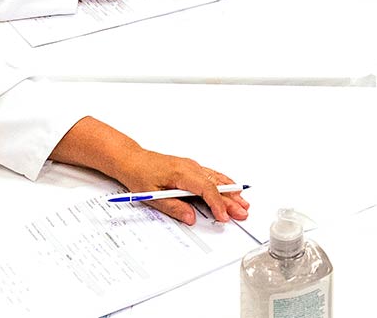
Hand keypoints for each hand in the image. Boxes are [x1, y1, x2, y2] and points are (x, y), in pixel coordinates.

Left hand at [111, 150, 251, 225]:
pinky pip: (212, 175)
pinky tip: (232, 188)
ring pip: (217, 179)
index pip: (206, 189)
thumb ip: (173, 207)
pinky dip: (225, 182)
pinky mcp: (191, 168)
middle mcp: (190, 167)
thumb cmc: (139, 174)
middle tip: (243, 212)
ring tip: (244, 203)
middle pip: (216, 184)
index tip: (224, 216)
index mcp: (181, 173)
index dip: (217, 204)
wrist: (133, 160)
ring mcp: (192, 166)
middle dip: (231, 200)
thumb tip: (190, 217)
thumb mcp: (151, 196)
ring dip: (231, 191)